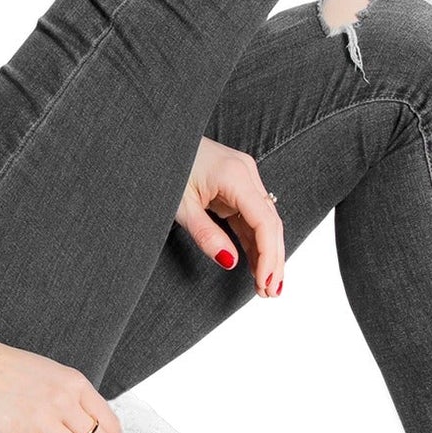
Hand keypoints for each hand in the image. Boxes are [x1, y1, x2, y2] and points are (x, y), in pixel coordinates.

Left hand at [178, 136, 285, 296]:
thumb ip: (206, 235)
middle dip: (273, 259)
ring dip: (266, 252)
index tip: (266, 283)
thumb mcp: (181, 206)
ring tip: (265, 285)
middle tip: (270, 292)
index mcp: (235, 176)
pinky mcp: (236, 183)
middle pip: (270, 222)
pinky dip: (254, 239)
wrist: (158, 140)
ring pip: (264, 220)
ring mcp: (243, 176)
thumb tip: (230, 261)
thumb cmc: (164, 166)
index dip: (269, 256)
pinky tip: (256, 264)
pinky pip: (250, 215)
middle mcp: (246, 173)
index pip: (265, 222)